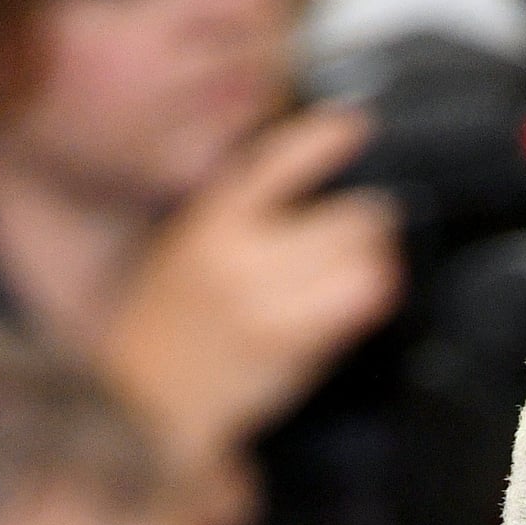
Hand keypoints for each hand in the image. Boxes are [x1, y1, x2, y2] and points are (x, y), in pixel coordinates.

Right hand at [100, 107, 402, 496]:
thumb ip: (243, 217)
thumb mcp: (192, 247)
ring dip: (378, 262)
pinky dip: (374, 295)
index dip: (326, 137)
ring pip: (361, 258)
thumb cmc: (172, 328)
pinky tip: (369, 297)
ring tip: (368, 270)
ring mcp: (266, 297)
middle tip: (369, 232)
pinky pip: (357, 303)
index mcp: (213, 217)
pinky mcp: (289, 341)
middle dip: (367, 224)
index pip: (279, 159)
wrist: (147, 398)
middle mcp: (240, 250)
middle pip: (345, 216)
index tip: (356, 127)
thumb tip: (316, 195)